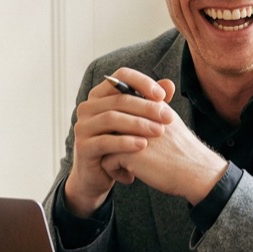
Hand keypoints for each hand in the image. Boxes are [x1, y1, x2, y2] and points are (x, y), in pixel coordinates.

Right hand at [63, 68, 172, 215]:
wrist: (100, 175)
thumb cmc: (120, 144)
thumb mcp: (136, 122)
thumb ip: (150, 102)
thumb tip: (170, 84)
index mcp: (100, 95)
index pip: (121, 76)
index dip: (142, 82)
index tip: (163, 96)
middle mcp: (88, 107)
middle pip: (119, 99)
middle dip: (147, 107)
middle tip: (168, 117)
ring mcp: (83, 127)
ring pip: (111, 118)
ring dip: (138, 124)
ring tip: (159, 132)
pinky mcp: (82, 147)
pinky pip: (105, 141)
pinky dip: (125, 142)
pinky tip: (143, 145)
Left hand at [103, 82, 226, 205]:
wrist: (197, 172)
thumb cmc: (184, 152)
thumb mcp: (170, 123)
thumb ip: (153, 112)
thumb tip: (131, 110)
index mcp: (150, 105)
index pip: (120, 109)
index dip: (120, 129)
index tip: (129, 144)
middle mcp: (138, 115)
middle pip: (110, 126)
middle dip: (113, 143)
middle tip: (125, 157)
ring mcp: (132, 133)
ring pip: (105, 143)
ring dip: (112, 157)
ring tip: (127, 169)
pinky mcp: (128, 152)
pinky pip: (106, 162)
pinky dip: (115, 172)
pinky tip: (131, 178)